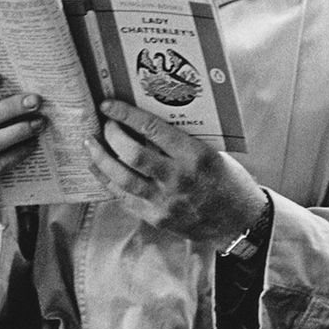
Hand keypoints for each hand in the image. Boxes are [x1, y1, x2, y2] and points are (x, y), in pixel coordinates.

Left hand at [85, 100, 266, 246]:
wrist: (238, 223)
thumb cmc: (227, 180)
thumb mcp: (212, 152)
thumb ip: (182, 140)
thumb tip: (147, 120)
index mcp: (194, 155)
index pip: (152, 129)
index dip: (126, 114)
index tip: (109, 105)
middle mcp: (178, 178)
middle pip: (131, 154)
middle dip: (111, 135)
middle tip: (104, 125)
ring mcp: (165, 201)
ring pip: (121, 178)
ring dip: (101, 159)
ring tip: (90, 144)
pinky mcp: (156, 218)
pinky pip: (124, 198)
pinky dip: (108, 181)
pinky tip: (99, 169)